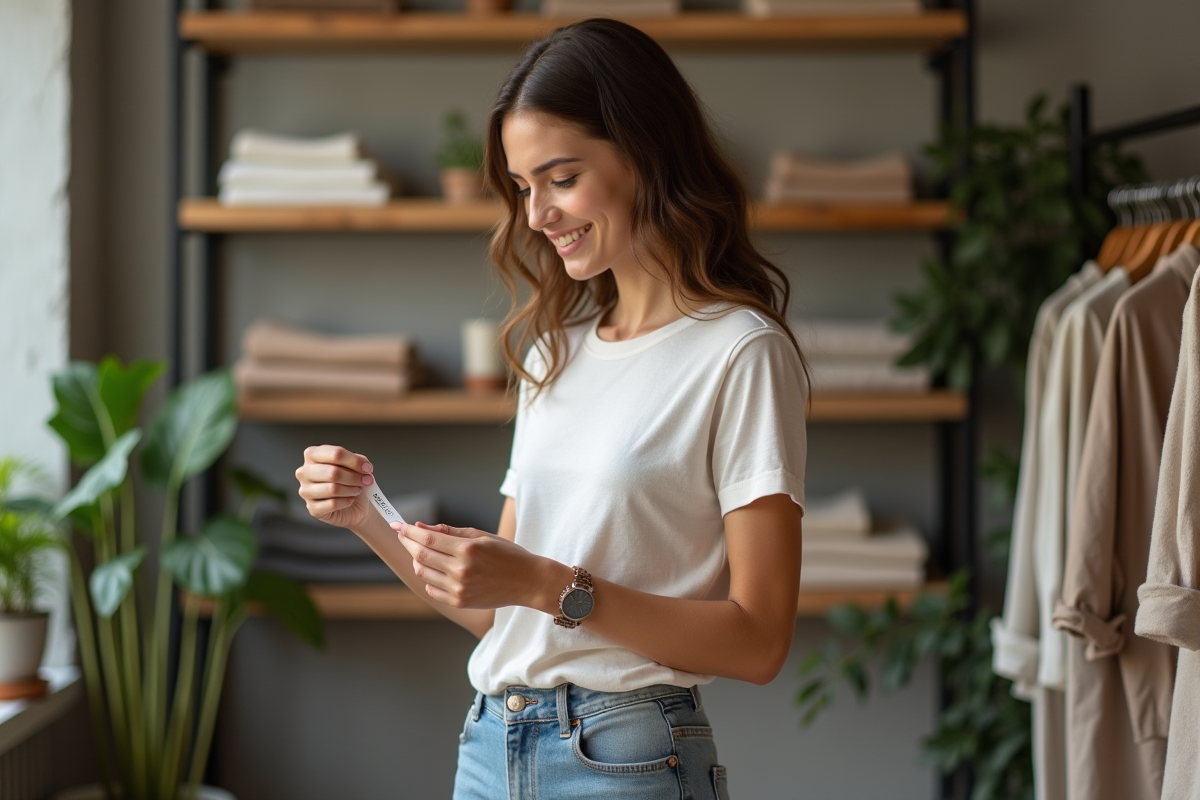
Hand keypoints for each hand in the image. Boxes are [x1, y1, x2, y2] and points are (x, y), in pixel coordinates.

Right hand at [295, 445, 375, 529]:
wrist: (354, 505)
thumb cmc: (351, 481)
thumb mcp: (355, 465)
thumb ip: (358, 461)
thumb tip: (364, 466)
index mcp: (312, 455)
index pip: (335, 453)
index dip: (355, 461)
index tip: (368, 468)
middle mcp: (304, 472)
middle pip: (333, 472)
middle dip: (354, 477)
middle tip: (366, 481)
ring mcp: (305, 491)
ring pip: (332, 489)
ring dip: (351, 490)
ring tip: (357, 490)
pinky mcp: (312, 508)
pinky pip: (332, 504)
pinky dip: (346, 502)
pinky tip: (350, 500)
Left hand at [396, 521, 566, 610]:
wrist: (528, 581)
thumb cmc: (508, 554)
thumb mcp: (482, 536)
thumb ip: (451, 532)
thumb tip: (423, 527)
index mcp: (467, 550)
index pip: (427, 539)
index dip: (409, 531)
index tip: (398, 524)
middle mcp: (461, 570)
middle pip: (420, 555)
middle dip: (407, 542)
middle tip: (402, 534)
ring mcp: (459, 589)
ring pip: (423, 573)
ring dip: (416, 560)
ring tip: (419, 551)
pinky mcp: (460, 601)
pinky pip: (432, 589)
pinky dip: (428, 577)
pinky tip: (433, 569)